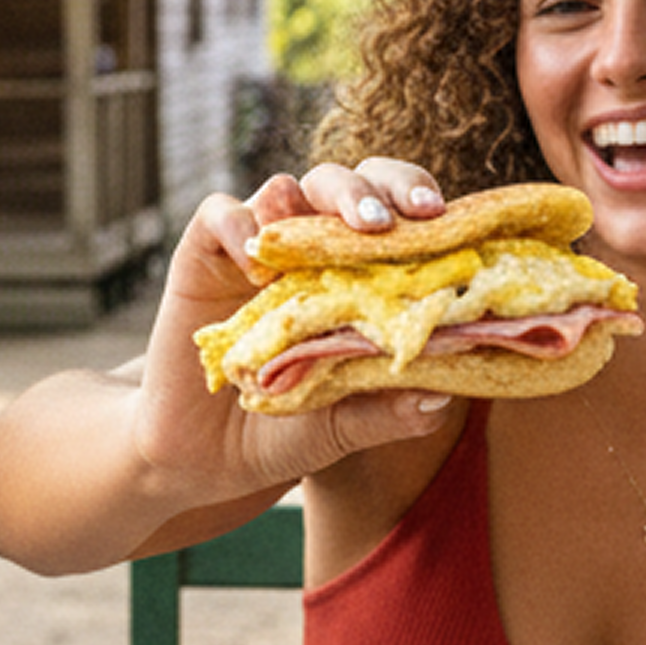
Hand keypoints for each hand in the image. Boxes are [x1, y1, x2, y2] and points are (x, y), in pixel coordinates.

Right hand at [125, 163, 457, 491]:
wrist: (208, 459)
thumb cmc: (286, 431)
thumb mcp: (343, 427)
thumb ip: (389, 412)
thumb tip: (442, 397)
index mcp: (358, 274)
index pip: (395, 213)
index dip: (416, 201)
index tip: (440, 218)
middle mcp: (311, 251)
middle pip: (347, 185)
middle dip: (375, 189)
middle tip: (387, 221)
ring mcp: (259, 249)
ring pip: (288, 188)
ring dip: (315, 200)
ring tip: (344, 230)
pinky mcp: (203, 257)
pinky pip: (220, 215)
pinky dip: (240, 228)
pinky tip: (260, 269)